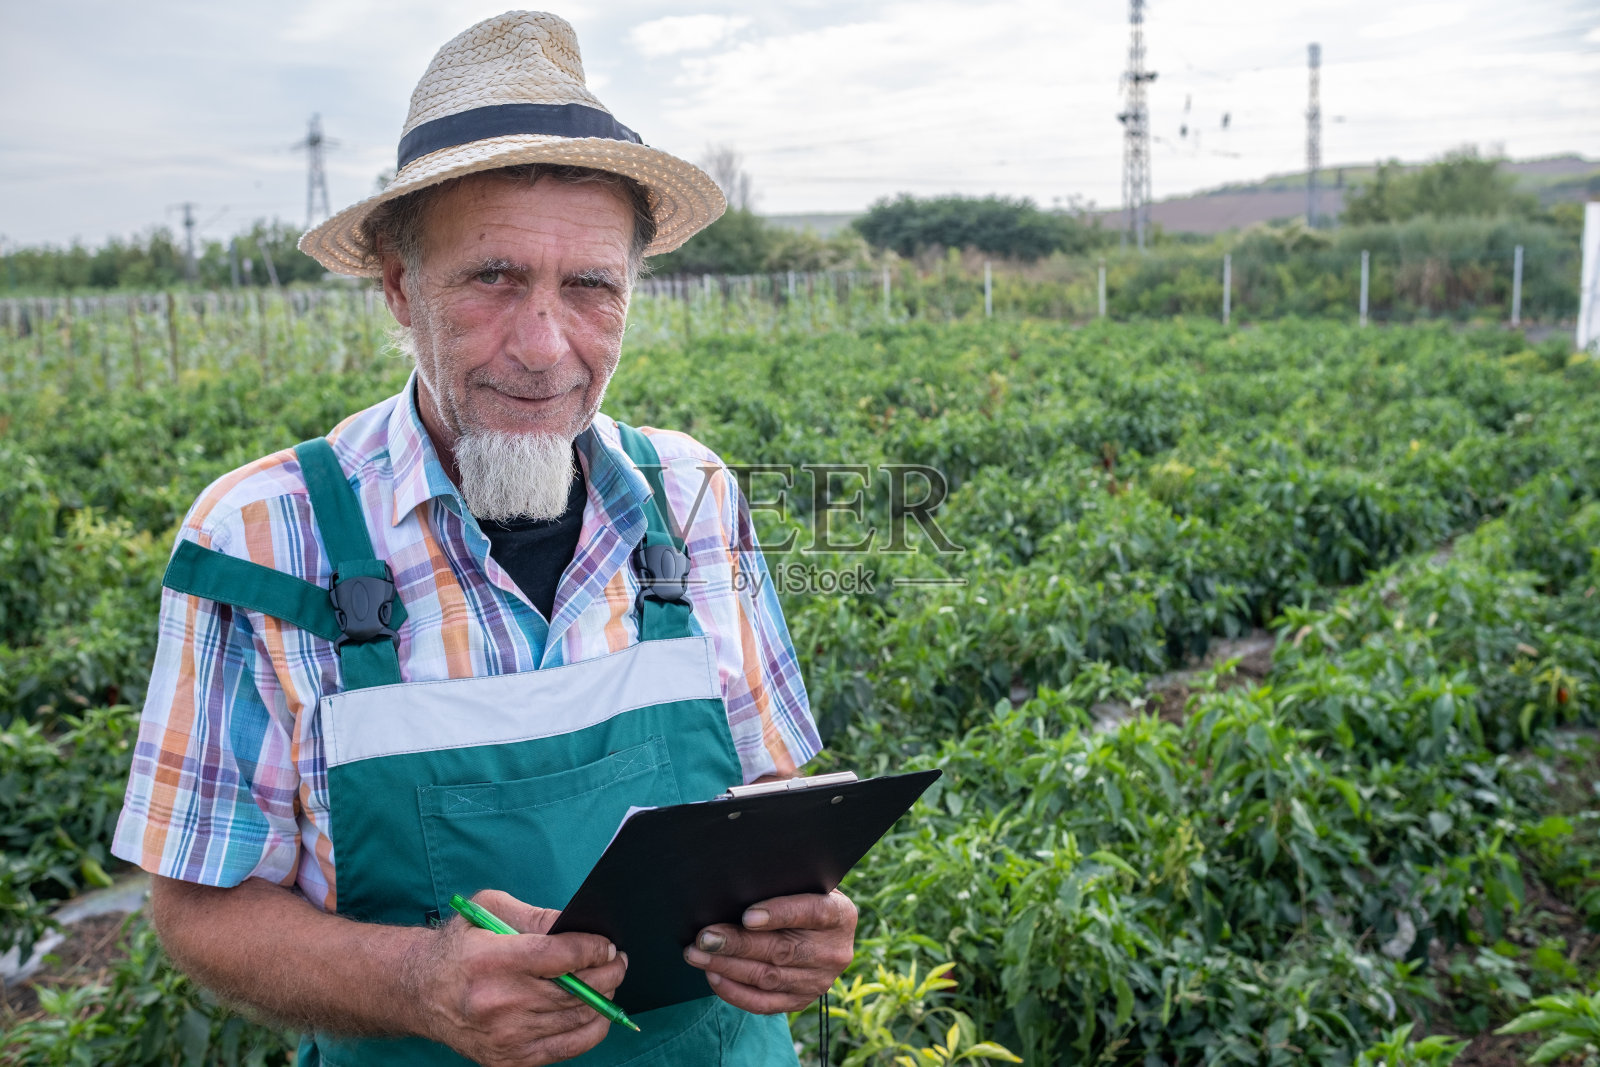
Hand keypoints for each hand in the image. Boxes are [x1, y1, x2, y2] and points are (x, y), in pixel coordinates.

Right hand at [413, 889, 628, 1066]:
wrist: (419, 992)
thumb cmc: (459, 946)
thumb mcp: (489, 910)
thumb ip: (535, 916)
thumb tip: (578, 926)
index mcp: (491, 960)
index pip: (559, 957)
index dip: (593, 949)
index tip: (608, 945)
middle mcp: (498, 1002)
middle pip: (574, 991)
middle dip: (607, 973)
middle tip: (618, 961)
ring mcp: (504, 1036)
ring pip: (576, 1019)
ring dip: (603, 999)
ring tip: (609, 981)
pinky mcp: (508, 1060)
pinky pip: (566, 1048)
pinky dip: (590, 1030)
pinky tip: (597, 1012)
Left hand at [682, 889, 856, 1013]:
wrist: (823, 931)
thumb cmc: (803, 897)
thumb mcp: (804, 884)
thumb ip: (783, 887)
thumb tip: (737, 885)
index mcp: (840, 915)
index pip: (811, 912)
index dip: (778, 914)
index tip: (747, 916)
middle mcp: (834, 951)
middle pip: (782, 950)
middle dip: (738, 944)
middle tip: (704, 937)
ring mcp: (819, 981)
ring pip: (769, 977)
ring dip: (728, 967)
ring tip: (697, 955)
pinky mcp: (802, 1000)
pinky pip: (765, 1004)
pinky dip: (736, 992)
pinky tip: (713, 976)